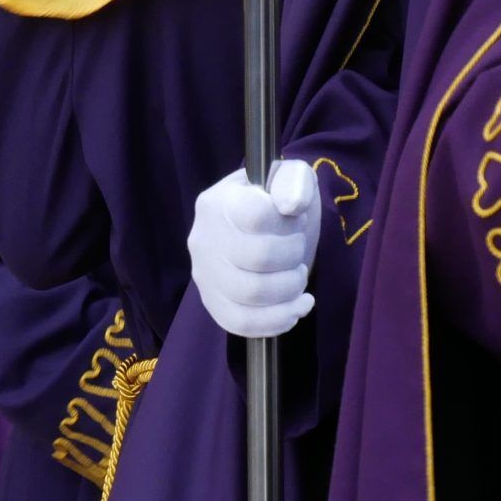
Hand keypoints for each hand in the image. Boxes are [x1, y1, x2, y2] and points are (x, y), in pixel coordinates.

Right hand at [189, 160, 321, 339]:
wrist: (263, 230)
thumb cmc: (277, 202)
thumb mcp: (291, 177)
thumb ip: (294, 181)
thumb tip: (290, 205)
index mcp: (219, 201)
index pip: (256, 216)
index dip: (288, 223)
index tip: (295, 218)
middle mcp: (203, 238)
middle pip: (257, 258)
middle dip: (293, 256)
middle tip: (298, 250)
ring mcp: (204, 274)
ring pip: (251, 295)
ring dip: (289, 289)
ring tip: (297, 277)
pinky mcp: (212, 304)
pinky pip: (241, 323)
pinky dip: (278, 320)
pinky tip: (297, 307)